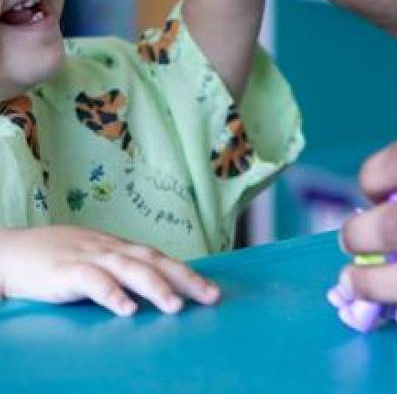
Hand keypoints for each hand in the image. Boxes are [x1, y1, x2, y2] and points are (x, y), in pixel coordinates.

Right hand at [0, 226, 219, 315]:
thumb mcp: (93, 261)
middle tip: (211, 297)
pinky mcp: (65, 272)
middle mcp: (111, 250)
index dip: (188, 274)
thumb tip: (151, 286)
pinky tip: (126, 310)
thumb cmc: (56, 259)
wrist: (11, 252)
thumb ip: (119, 271)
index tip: (213, 292)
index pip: (162, 260)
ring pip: (130, 269)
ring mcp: (90, 258)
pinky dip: (111, 294)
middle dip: (186, 280)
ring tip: (175, 306)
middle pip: (155, 262)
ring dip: (155, 287)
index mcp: (120, 249)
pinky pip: (92, 281)